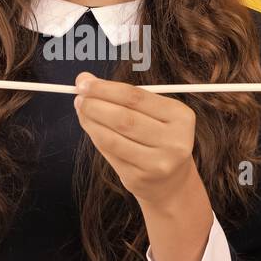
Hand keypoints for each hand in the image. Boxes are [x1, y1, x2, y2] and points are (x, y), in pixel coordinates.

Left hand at [72, 70, 200, 207]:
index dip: (105, 89)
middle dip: (95, 105)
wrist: (170, 180)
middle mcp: (173, 141)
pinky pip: (110, 153)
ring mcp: (156, 163)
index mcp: (181, 116)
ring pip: (112, 137)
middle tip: (79, 97)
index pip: (135, 97)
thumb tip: (85, 80)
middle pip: (123, 118)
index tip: (84, 83)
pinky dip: (95, 136)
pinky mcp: (139, 178)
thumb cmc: (157, 136)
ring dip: (90, 121)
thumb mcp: (152, 113)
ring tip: (81, 110)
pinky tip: (90, 127)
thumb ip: (122, 97)